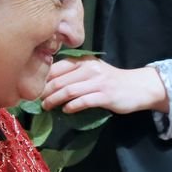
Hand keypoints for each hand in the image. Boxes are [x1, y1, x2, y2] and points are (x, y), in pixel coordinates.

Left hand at [41, 57, 165, 114]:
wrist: (138, 87)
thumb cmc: (112, 80)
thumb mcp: (92, 71)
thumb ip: (74, 74)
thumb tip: (47, 84)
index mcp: (84, 61)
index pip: (57, 67)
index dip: (42, 79)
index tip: (33, 88)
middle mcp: (90, 69)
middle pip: (59, 80)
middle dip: (45, 92)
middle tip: (36, 101)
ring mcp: (98, 82)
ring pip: (69, 91)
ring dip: (54, 100)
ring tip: (46, 107)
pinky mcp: (105, 96)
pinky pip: (83, 101)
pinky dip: (71, 106)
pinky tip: (66, 110)